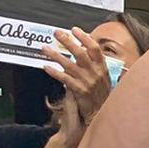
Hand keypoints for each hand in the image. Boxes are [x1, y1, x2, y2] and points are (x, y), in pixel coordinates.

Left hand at [41, 28, 109, 145]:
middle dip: (68, 41)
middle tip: (57, 33)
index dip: (85, 38)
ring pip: (69, 64)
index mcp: (103, 70)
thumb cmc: (101, 100)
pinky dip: (54, 72)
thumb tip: (84, 53)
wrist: (101, 118)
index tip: (75, 30)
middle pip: (81, 53)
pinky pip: (64, 79)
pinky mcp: (79, 92)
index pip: (95, 49)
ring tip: (45, 48)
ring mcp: (88, 83)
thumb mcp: (104, 81)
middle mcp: (96, 74)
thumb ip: (95, 67)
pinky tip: (46, 67)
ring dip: (55, 55)